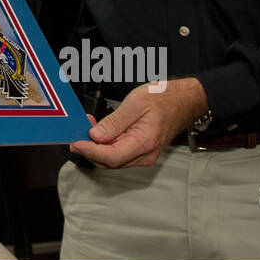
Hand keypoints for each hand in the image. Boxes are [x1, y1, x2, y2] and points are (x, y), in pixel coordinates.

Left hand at [69, 77, 207, 168]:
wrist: (184, 100)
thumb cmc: (164, 99)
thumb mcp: (136, 103)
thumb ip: (115, 122)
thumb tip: (96, 136)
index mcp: (144, 143)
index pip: (110, 157)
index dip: (90, 151)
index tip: (75, 142)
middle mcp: (144, 155)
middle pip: (109, 161)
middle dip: (90, 148)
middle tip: (78, 131)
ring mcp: (144, 155)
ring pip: (112, 159)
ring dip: (97, 147)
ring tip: (88, 128)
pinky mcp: (141, 152)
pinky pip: (119, 154)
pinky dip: (106, 145)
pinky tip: (101, 132)